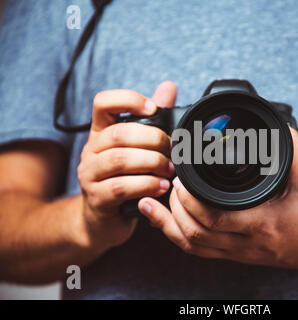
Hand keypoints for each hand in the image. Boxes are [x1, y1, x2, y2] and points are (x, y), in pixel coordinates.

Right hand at [77, 81, 176, 249]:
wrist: (103, 220)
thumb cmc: (125, 179)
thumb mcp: (138, 149)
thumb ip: (153, 120)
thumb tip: (169, 87)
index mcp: (101, 132)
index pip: (103, 103)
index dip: (128, 99)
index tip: (152, 108)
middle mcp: (91, 150)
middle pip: (119, 133)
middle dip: (153, 140)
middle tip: (172, 151)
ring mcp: (89, 174)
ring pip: (119, 160)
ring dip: (151, 163)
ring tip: (170, 170)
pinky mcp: (96, 198)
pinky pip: (121, 187)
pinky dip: (146, 185)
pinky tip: (161, 187)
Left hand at [139, 127, 297, 269]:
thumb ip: (290, 148)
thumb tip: (271, 125)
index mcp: (263, 222)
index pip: (215, 217)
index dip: (190, 200)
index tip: (181, 178)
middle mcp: (246, 243)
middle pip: (196, 233)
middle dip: (175, 207)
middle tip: (169, 182)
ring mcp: (238, 253)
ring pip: (192, 245)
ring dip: (169, 223)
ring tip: (152, 201)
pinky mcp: (235, 255)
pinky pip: (198, 251)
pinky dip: (176, 236)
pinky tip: (162, 221)